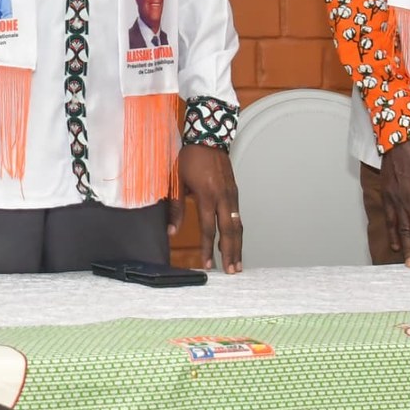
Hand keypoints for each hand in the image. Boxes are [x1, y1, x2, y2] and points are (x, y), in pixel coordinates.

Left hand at [172, 144, 242, 272]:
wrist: (208, 137)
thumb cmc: (190, 157)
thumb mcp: (177, 181)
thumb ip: (176, 208)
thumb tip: (171, 231)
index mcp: (207, 196)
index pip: (208, 229)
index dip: (208, 249)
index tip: (208, 264)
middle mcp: (223, 197)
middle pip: (230, 231)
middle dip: (231, 253)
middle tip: (232, 271)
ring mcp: (231, 195)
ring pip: (238, 225)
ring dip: (238, 245)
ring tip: (237, 263)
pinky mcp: (235, 192)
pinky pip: (239, 216)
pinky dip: (238, 231)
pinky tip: (236, 241)